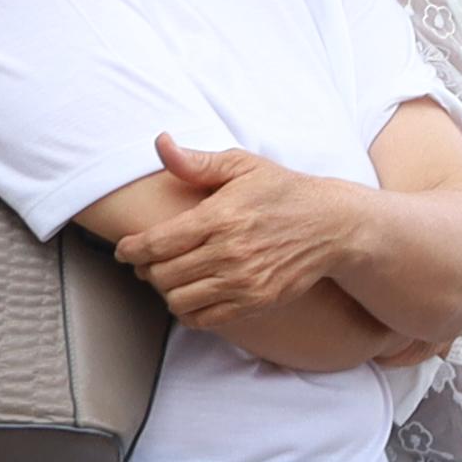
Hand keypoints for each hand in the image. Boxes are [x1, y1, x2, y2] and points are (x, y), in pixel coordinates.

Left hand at [112, 138, 374, 332]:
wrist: (335, 225)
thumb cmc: (283, 192)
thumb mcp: (243, 166)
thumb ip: (197, 161)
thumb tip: (161, 142)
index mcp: (220, 217)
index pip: (156, 243)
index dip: (131, 249)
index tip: (125, 249)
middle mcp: (230, 252)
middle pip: (162, 274)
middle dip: (147, 269)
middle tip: (149, 262)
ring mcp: (245, 280)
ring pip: (179, 299)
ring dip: (167, 290)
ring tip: (171, 278)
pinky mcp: (258, 300)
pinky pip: (205, 318)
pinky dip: (189, 311)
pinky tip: (193, 294)